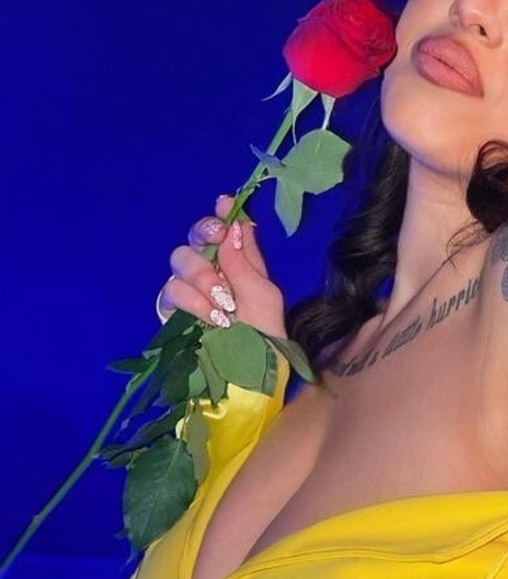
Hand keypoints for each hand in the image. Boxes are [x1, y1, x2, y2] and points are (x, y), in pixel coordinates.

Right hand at [156, 193, 287, 339]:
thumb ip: (244, 261)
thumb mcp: (263, 295)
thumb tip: (232, 224)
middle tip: (219, 242)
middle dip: (206, 233)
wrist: (248, 373)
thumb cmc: (263, 335)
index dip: (223, 213)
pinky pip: (172, 289)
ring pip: (182, 258)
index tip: (224, 205)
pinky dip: (193, 301)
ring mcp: (190, 287)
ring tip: (224, 305)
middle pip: (197, 234)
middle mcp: (213, 269)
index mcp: (239, 263)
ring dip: (204, 278)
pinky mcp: (172, 308)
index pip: (227, 228)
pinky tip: (211, 317)